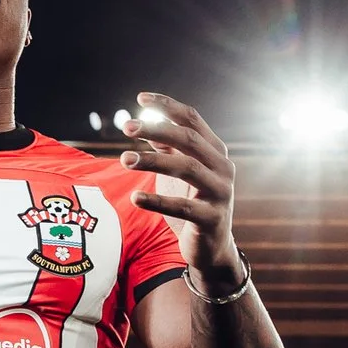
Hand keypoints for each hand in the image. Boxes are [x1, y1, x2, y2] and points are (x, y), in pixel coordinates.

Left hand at [119, 93, 244, 293]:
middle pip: (189, 140)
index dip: (167, 106)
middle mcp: (223, 168)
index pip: (192, 119)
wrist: (212, 248)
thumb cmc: (192, 203)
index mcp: (216, 151)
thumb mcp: (180, 172)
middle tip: (127, 128)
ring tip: (124, 159)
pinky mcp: (212, 219)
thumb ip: (167, 148)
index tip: (140, 99)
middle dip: (156, 130)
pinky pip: (182, 207)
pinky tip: (135, 198)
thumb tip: (143, 124)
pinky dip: (157, 201)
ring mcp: (221, 193)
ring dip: (153, 161)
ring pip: (187, 168)